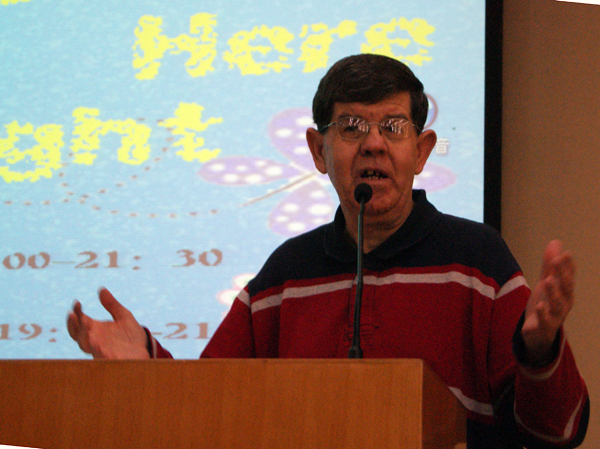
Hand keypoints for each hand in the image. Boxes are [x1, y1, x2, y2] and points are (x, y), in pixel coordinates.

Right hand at [67, 287, 149, 358]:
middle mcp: (94, 340)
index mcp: (96, 329)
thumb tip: (101, 289)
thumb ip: (112, 304)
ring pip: (83, 343)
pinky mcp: (107, 357)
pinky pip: (96, 353)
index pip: (80, 321)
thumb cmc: (132, 337)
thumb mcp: (123, 316)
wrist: (145, 351)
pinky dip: (92, 345)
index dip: (76, 313)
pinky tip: (92, 336)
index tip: (77, 302)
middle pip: (76, 334)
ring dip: (80, 333)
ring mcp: (99, 349)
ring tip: (81, 320)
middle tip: (72, 313)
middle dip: (73, 324)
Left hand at [522, 240, 574, 363]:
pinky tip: (540, 305)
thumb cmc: (545, 305)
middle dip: (562, 274)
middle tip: (557, 260)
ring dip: (553, 292)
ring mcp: (555, 316)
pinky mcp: (544, 327)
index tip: (566, 253)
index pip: (568, 277)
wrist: (537, 333)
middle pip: (564, 288)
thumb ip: (549, 265)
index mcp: (565, 292)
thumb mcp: (546, 283)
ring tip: (547, 280)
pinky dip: (544, 313)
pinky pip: (545, 321)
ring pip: (557, 304)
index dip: (567, 266)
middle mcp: (564, 304)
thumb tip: (556, 242)